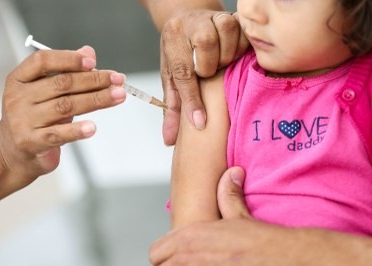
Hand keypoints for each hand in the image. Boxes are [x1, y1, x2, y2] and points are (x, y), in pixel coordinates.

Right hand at [0, 46, 125, 184]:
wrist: (14, 151)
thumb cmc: (35, 116)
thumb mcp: (45, 91)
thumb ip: (66, 71)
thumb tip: (88, 52)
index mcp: (20, 79)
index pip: (42, 61)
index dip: (69, 59)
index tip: (93, 62)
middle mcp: (19, 97)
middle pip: (61, 84)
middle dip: (94, 80)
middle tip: (118, 80)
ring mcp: (23, 120)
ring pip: (66, 106)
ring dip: (96, 100)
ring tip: (118, 96)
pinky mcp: (32, 142)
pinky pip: (58, 134)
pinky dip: (77, 130)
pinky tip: (92, 127)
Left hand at [149, 167, 371, 264]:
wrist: (291, 260)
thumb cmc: (265, 243)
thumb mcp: (242, 216)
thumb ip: (228, 195)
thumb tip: (231, 174)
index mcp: (193, 238)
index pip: (157, 252)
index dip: (166, 253)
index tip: (175, 255)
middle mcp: (193, 258)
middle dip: (173, 264)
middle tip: (190, 260)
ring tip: (204, 262)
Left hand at [160, 11, 247, 144]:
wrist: (189, 21)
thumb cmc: (180, 54)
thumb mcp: (172, 78)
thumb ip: (173, 108)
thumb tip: (169, 140)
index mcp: (172, 39)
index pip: (182, 72)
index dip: (192, 100)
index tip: (200, 123)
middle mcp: (192, 23)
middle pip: (205, 45)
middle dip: (210, 67)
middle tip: (210, 74)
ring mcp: (213, 17)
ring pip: (227, 32)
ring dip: (227, 55)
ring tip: (222, 64)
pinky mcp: (233, 15)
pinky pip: (244, 31)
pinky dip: (242, 47)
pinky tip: (235, 55)